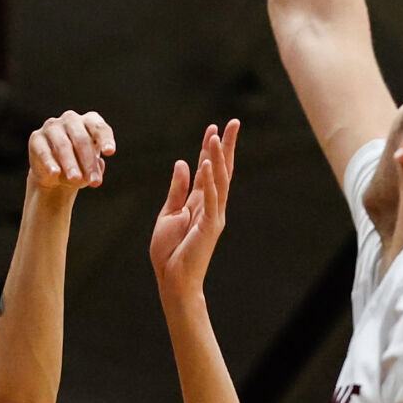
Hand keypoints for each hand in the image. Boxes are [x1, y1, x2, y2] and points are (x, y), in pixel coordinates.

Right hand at [28, 110, 114, 191]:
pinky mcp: (36, 138)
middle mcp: (71, 119)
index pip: (100, 128)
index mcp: (89, 122)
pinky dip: (50, 163)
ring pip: (63, 145)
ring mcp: (52, 126)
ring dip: (70, 164)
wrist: (56, 175)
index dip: (105, 139)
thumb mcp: (91, 168)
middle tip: (94, 182)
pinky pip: (44, 150)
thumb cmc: (80, 166)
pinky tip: (55, 173)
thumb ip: (96, 167)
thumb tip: (98, 166)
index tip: (110, 152)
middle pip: (82, 139)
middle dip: (89, 162)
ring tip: (76, 180)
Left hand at [150, 120, 237, 301]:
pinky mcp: (210, 226)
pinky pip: (211, 198)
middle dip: (226, 146)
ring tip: (217, 135)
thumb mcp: (169, 213)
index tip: (213, 128)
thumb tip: (183, 162)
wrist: (173, 280)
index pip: (208, 169)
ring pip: (220, 180)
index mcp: (199, 201)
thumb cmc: (170, 251)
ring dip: (218, 157)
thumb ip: (177, 189)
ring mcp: (213, 215)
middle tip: (234, 122)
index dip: (210, 148)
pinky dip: (210, 180)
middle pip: (222, 169)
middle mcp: (211, 205)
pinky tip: (208, 163)